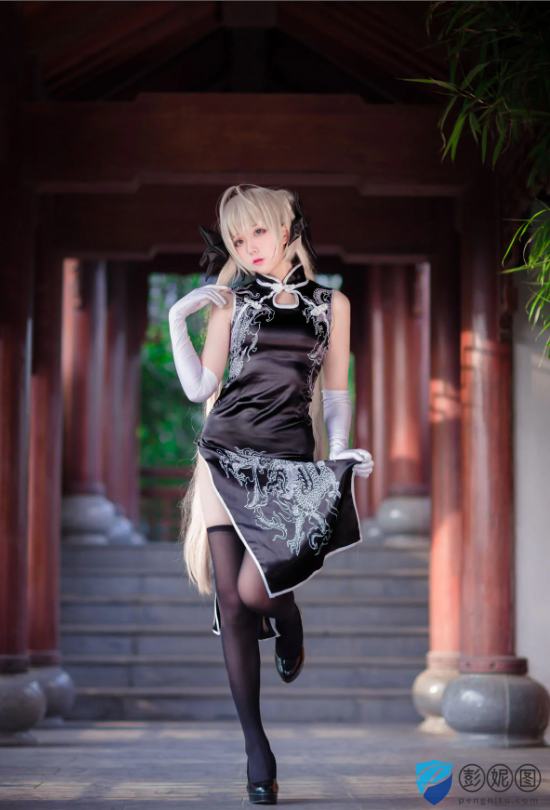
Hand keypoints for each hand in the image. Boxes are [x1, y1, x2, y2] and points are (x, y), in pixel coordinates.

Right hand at [167, 285, 229, 402]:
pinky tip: (213, 302)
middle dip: (207, 291)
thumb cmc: (211, 369)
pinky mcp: (176, 334)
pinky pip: (180, 309)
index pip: (190, 302)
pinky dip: (196, 301)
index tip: (221, 292)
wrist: (202, 385)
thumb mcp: (217, 343)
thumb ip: (218, 330)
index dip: (205, 294)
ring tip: (222, 299)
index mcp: (184, 329)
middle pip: (188, 298)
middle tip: (224, 290)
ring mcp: (175, 331)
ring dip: (205, 296)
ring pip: (185, 301)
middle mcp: (178, 328)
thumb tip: (229, 315)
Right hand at [169, 285, 229, 321]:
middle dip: (221, 292)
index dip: (219, 286)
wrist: (180, 310)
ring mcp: (198, 292)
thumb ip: (205, 299)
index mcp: (199, 290)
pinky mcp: (197, 296)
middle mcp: (199, 289)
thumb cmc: (189, 308)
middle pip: (212, 288)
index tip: (226, 288)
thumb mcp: (199, 302)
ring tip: (223, 304)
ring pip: (212, 292)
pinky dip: (215, 300)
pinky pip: (209, 296)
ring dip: (219, 298)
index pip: (211, 286)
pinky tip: (219, 305)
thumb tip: (213, 300)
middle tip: (227, 298)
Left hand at [330, 448, 373, 478]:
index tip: (358, 461)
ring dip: (362, 471)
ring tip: (353, 469)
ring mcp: (364, 466)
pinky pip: (366, 475)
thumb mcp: (349, 454)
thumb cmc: (344, 456)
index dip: (365, 460)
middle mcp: (365, 460)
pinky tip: (356, 472)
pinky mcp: (362, 472)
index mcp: (363, 454)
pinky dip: (362, 475)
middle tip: (354, 466)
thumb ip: (355, 455)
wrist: (339, 460)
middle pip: (371, 464)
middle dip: (362, 466)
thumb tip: (362, 460)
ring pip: (369, 470)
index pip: (369, 457)